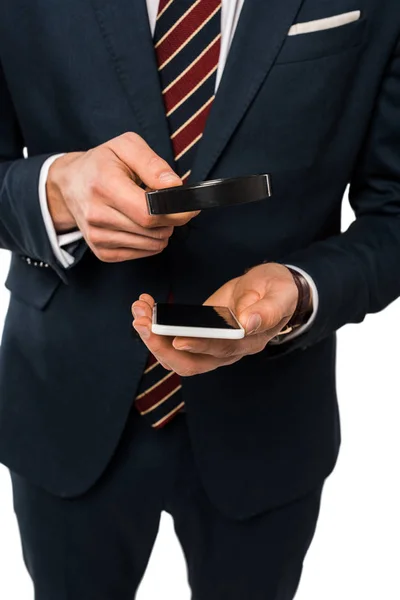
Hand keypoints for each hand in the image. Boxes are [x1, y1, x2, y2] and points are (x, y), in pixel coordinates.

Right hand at [46, 132, 199, 261]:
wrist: (70, 184)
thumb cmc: (102, 163)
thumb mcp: (126, 147)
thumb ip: (153, 164)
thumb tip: (175, 186)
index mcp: (104, 185)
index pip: (149, 212)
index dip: (175, 212)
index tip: (188, 207)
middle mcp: (97, 214)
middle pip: (152, 230)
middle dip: (170, 219)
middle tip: (167, 204)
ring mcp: (97, 237)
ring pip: (151, 244)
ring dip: (160, 231)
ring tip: (149, 211)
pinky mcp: (102, 252)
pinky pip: (142, 253)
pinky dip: (150, 241)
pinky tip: (141, 224)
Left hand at [131, 263, 300, 375]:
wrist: (272, 289)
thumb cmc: (278, 291)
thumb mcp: (280, 294)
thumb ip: (267, 309)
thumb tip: (248, 323)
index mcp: (249, 341)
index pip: (221, 349)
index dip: (199, 346)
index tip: (178, 339)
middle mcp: (227, 350)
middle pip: (190, 363)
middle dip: (161, 346)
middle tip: (142, 321)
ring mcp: (210, 345)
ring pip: (177, 355)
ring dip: (153, 337)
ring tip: (139, 310)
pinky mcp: (199, 335)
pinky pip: (173, 339)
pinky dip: (156, 326)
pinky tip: (146, 306)